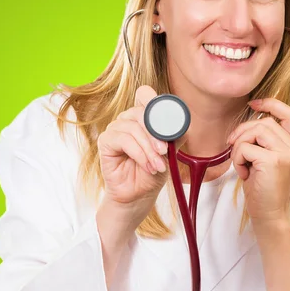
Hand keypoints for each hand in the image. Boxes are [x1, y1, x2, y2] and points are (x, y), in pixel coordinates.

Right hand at [97, 85, 169, 214]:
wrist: (138, 195)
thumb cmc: (152, 173)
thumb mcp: (169, 154)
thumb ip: (175, 137)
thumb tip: (184, 125)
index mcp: (142, 117)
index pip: (145, 95)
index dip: (155, 101)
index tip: (168, 119)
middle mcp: (127, 119)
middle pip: (142, 112)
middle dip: (156, 134)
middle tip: (165, 152)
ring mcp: (115, 128)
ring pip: (134, 128)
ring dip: (149, 149)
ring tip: (157, 165)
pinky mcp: (105, 141)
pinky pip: (124, 140)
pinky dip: (139, 154)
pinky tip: (146, 166)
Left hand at [226, 98, 289, 223]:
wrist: (268, 213)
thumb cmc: (262, 188)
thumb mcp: (265, 160)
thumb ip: (264, 142)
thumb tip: (247, 124)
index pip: (289, 113)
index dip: (271, 104)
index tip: (254, 104)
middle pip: (265, 122)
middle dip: (243, 131)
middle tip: (234, 147)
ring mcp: (287, 154)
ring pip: (256, 131)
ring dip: (240, 146)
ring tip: (242, 164)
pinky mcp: (274, 161)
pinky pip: (246, 148)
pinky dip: (238, 159)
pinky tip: (244, 173)